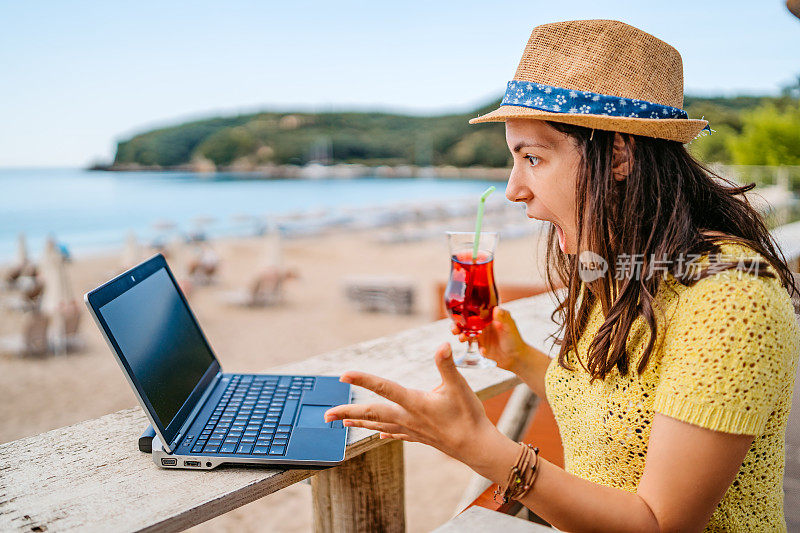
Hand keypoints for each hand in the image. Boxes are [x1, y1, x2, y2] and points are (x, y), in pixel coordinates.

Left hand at [324, 343, 508, 470]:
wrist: (477, 447)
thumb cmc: (469, 416)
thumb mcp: (460, 386)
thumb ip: (447, 365)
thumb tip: (443, 344)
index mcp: (415, 402)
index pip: (384, 388)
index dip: (363, 379)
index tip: (343, 375)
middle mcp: (408, 417)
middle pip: (372, 413)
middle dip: (348, 411)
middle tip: (326, 414)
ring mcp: (412, 429)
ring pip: (379, 425)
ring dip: (360, 421)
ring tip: (343, 421)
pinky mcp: (419, 437)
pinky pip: (394, 434)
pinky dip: (383, 432)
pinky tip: (378, 435)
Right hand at [451, 307, 529, 371]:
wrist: (516, 357)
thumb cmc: (515, 338)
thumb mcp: (510, 327)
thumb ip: (503, 317)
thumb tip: (496, 309)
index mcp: (488, 317)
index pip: (473, 311)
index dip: (464, 312)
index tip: (457, 314)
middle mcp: (482, 325)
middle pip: (465, 322)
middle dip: (457, 325)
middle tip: (454, 329)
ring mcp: (480, 336)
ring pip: (465, 333)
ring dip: (461, 335)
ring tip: (461, 339)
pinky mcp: (480, 346)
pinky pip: (472, 346)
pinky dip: (475, 348)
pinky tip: (484, 351)